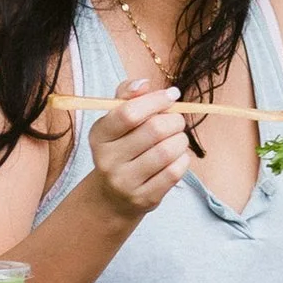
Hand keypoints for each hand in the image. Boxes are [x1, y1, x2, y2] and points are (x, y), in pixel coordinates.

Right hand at [85, 81, 195, 226]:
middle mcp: (107, 160)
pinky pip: (174, 172)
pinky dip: (183, 159)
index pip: (129, 112)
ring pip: (167, 151)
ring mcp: (125, 182)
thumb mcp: (115, 121)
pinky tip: (177, 157)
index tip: (172, 95)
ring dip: (181, 140)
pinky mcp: (144, 198)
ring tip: (177, 139)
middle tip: (177, 121)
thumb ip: (127, 96)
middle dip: (174, 120)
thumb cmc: (121, 148)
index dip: (156, 100)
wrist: (112, 197)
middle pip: (154, 130)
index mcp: (99, 135)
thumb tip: (144, 83)